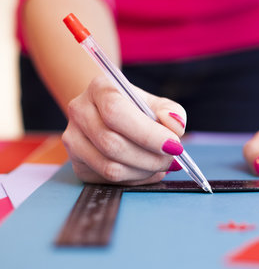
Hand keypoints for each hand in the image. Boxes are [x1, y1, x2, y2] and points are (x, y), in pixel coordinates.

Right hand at [62, 74, 187, 184]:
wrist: (110, 116)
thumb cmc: (138, 109)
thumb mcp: (158, 104)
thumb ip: (172, 112)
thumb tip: (175, 127)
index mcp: (99, 88)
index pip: (117, 113)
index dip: (147, 133)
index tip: (174, 145)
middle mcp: (79, 111)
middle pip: (112, 144)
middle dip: (150, 157)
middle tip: (172, 159)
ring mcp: (74, 139)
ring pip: (110, 167)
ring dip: (144, 171)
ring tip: (161, 164)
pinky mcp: (77, 164)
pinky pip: (108, 180)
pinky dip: (135, 180)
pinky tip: (147, 170)